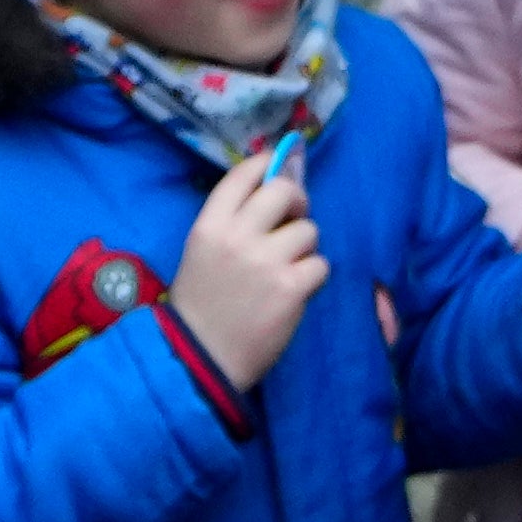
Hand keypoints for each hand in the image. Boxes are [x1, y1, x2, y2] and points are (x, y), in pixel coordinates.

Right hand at [172, 141, 330, 388]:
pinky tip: (293, 291)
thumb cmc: (203, 303)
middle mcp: (236, 237)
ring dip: (305, 248)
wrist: (200, 357)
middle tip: (293, 221)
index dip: (267, 164)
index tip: (279, 168)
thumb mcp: (203, 253)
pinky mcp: (291, 286)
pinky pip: (321, 264)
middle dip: (297, 202)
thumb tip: (280, 185)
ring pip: (309, 230)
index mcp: (208, 226)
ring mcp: (265, 261)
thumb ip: (235, 221)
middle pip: (285, 192)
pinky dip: (312, 277)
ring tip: (285, 269)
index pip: (243, 176)